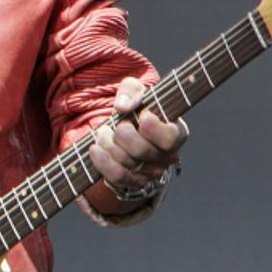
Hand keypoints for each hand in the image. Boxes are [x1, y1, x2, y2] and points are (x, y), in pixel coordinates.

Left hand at [89, 76, 189, 199]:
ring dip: (108, 144)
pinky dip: (102, 161)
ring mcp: (152, 172)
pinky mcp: (135, 182)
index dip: (152, 128)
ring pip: (127, 163)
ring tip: (104, 133)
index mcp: (175, 133)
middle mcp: (168, 156)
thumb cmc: (136, 110)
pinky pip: (118, 176)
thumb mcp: (135, 92)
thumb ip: (131, 90)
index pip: (169, 138)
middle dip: (122, 133)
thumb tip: (123, 106)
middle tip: (118, 124)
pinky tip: (95, 148)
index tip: (142, 116)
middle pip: (142, 150)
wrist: (125, 131)